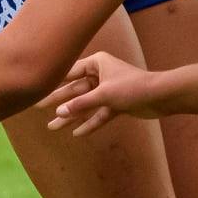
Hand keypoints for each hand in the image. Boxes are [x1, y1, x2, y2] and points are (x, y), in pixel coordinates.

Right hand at [42, 52, 157, 136]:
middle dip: (58, 102)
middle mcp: (100, 74)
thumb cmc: (132, 87)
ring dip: (71, 116)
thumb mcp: (102, 95)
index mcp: (96, 63)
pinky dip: (90, 123)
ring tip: (53, 128)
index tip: (36, 88)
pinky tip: (77, 133)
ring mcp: (108, 90)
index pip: (69, 72)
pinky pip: (98, 114)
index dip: (52, 82)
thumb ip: (80, 104)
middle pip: (74, 90)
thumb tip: (58, 113)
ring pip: (85, 104)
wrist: (161, 96)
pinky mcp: (116, 104)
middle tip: (37, 108)